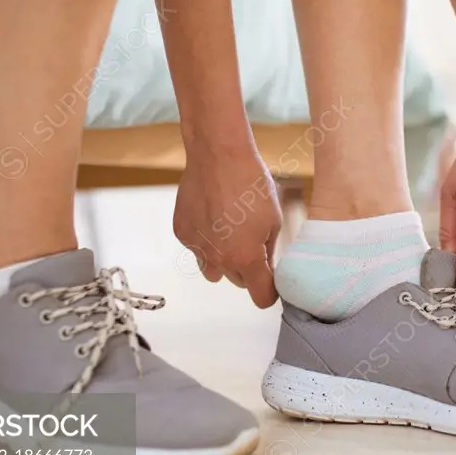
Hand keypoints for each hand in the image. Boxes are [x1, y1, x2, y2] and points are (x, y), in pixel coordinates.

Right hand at [173, 138, 282, 307]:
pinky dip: (206, 240)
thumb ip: (269, 252)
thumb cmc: (252, 185)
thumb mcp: (273, 220)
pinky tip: (213, 215)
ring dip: (225, 260)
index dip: (270, 291)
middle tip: (254, 240)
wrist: (218, 156)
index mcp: (246, 259)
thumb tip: (267, 269)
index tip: (272, 282)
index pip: (261, 298)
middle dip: (248, 269)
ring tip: (231, 231)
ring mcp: (196, 248)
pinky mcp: (182, 233)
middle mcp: (218, 260)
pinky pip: (197, 249)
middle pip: (237, 281)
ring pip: (214, 270)